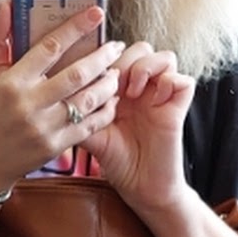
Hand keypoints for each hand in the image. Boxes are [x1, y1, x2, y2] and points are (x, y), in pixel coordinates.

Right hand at [0, 1, 122, 191]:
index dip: (75, 28)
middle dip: (101, 57)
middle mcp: (29, 102)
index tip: (95, 14)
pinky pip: (89, 125)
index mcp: (13, 80)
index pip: (49, 47)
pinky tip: (112, 99)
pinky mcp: (56, 145)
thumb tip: (6, 5)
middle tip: (116, 46)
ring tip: (115, 71)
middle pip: (75, 74)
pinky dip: (105, 110)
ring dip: (107, 84)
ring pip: (87, 100)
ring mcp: (44, 126)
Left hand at [85, 42, 195, 209]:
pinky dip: (169, 83)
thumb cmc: (117, 159)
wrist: (141, 188)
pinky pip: (184, 80)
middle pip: (140, 48)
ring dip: (147, 67)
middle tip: (115, 84)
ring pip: (165, 56)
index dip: (106, 56)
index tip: (95, 75)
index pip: (118, 52)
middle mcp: (143, 87)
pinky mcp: (178, 108)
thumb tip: (54, 95)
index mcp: (121, 87)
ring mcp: (162, 96)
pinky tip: (153, 101)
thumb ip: (78, 112)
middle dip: (125, 60)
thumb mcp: (91, 132)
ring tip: (134, 91)